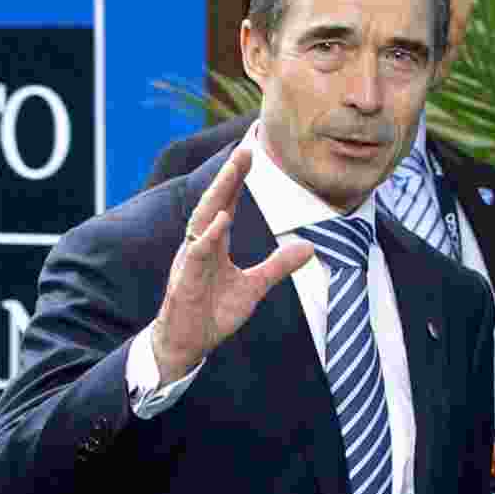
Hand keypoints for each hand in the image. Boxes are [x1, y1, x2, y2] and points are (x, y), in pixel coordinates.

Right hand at [151, 147, 313, 384]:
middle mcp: (200, 245)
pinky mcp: (185, 280)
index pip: (226, 204)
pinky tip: (221, 220)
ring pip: (202, 220)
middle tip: (245, 149)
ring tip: (234, 171)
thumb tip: (309, 246)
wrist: (188, 344)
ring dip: (219, 194)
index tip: (251, 152)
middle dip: (229, 176)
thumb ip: (277, 266)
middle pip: (214, 203)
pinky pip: (196, 253)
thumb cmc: (212, 313)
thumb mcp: (253, 287)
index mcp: (214, 244)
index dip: (237, 179)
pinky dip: (208, 236)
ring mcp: (190, 260)